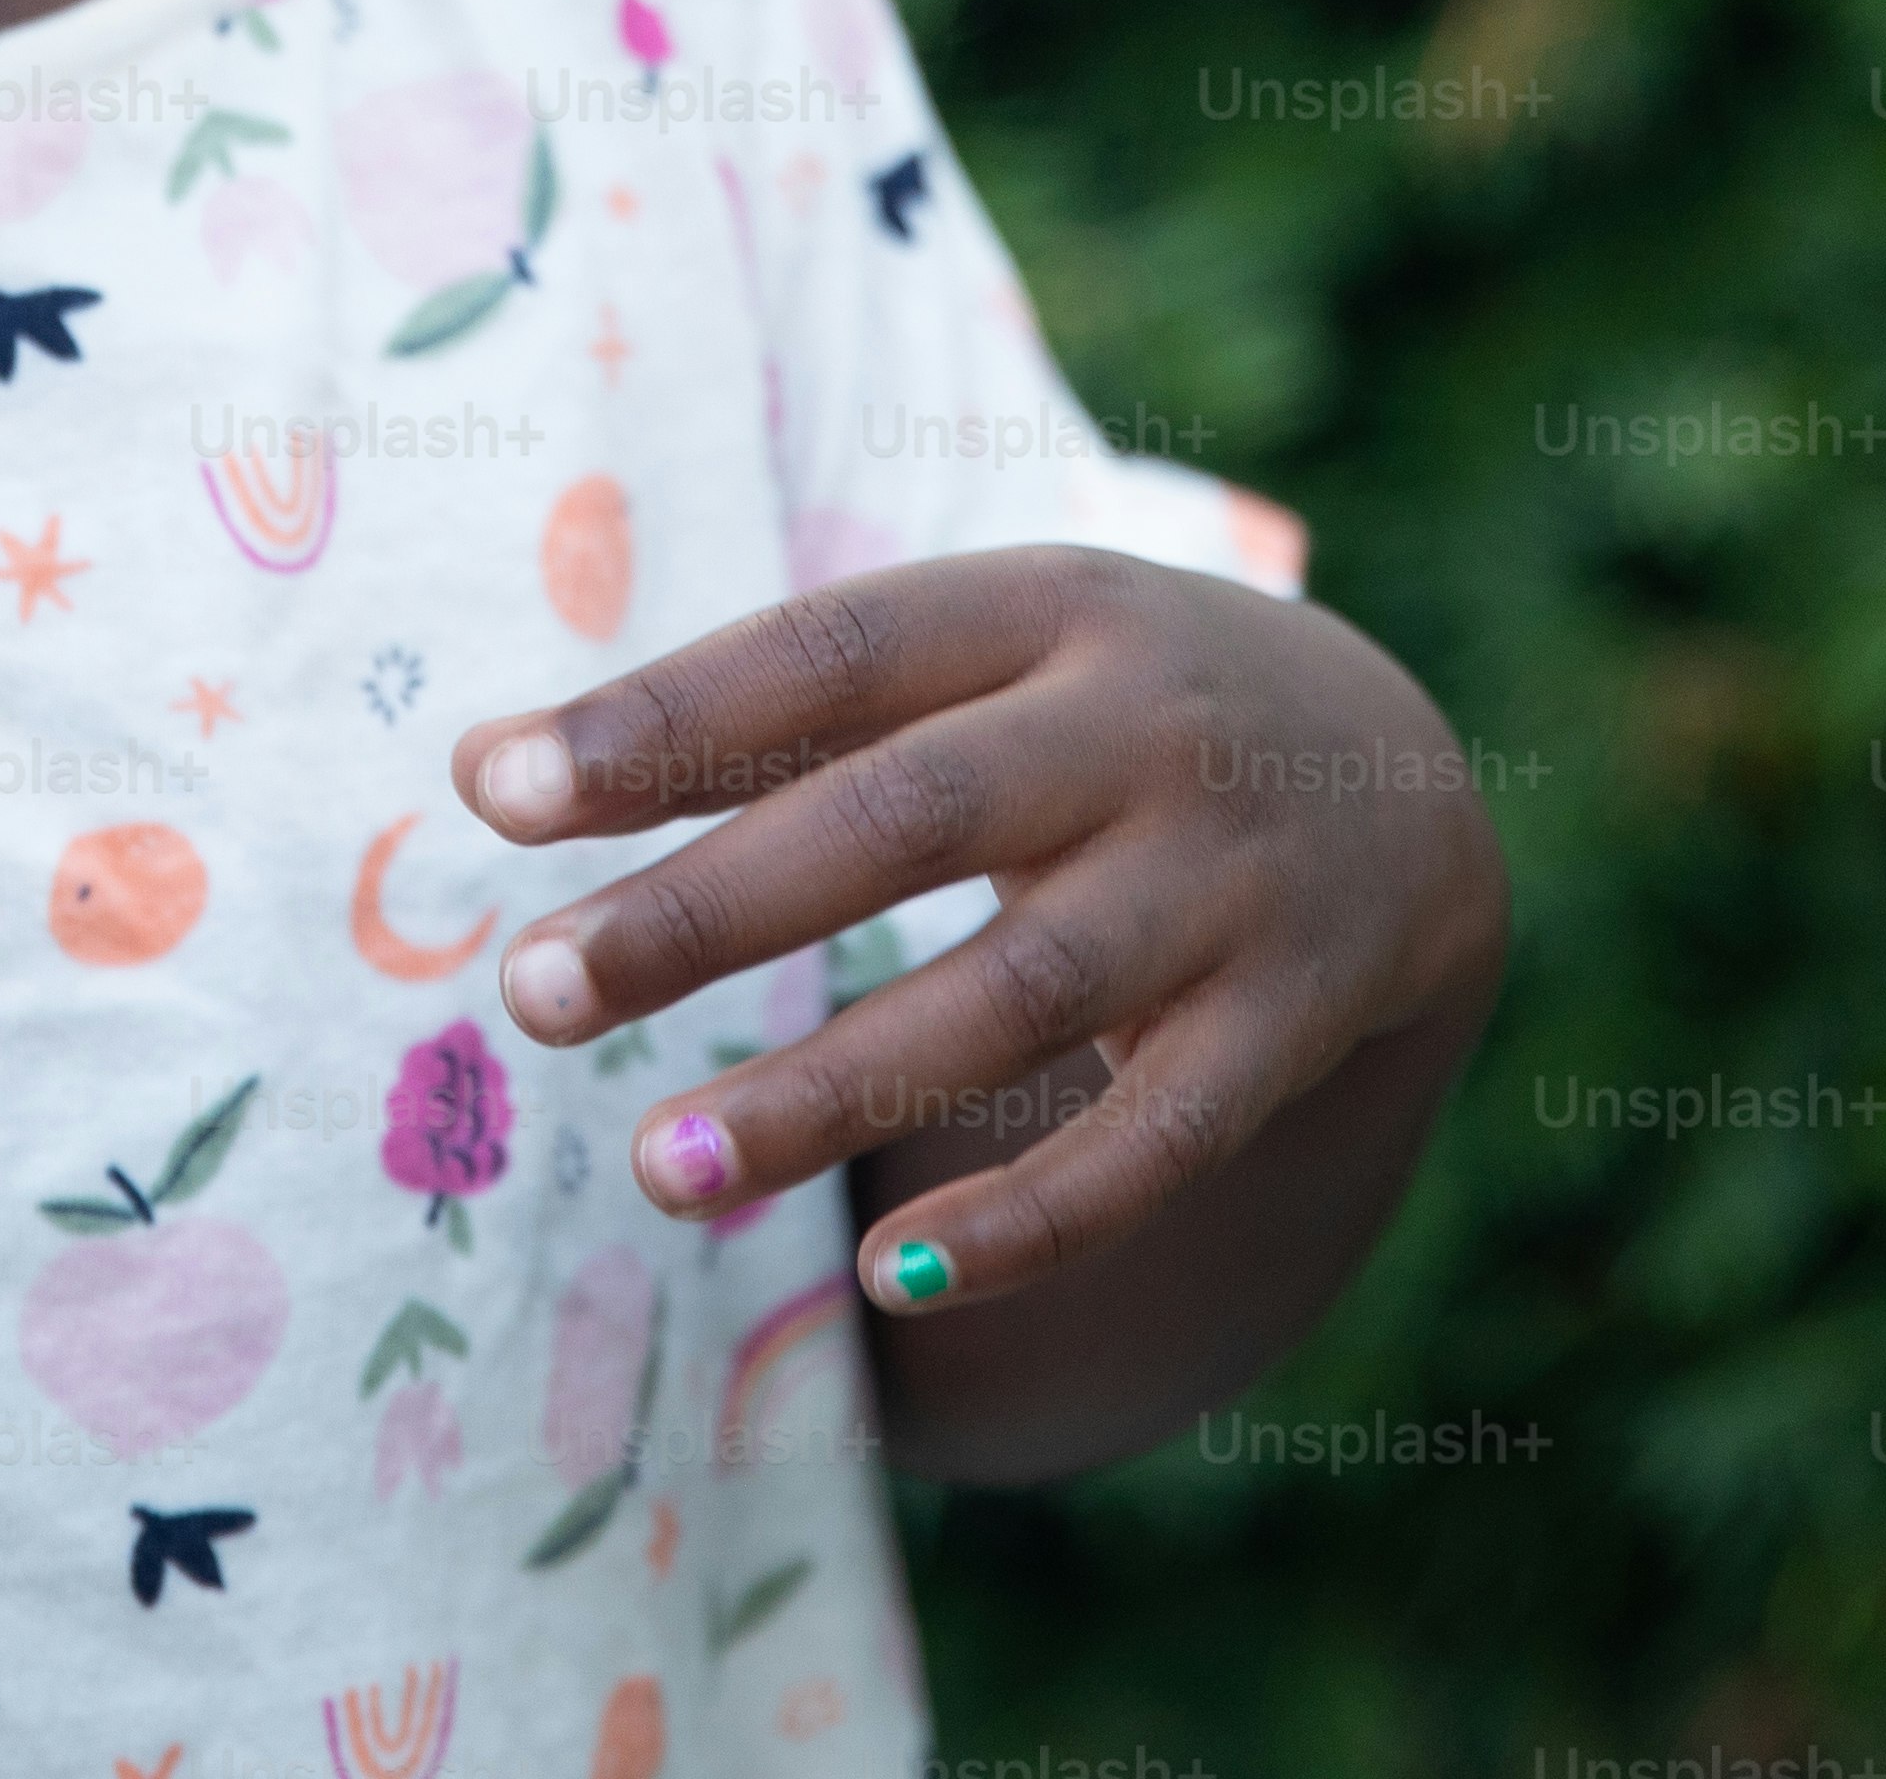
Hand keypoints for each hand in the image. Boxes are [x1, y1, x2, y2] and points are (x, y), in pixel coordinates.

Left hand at [442, 548, 1507, 1316]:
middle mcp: (1143, 730)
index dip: (663, 722)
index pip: (828, 656)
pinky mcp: (1287, 1025)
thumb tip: (485, 773)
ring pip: (1016, 997)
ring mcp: (1228, 881)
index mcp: (1043, 607)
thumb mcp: (973, 658)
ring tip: (661, 1169)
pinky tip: (889, 1278)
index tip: (491, 792)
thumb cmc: (1092, 716)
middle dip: (710, 910)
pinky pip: (1157, 1144)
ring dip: (829, 1089)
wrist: (1400, 780)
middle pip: (906, 820)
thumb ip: (761, 712)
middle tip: (533, 992)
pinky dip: (1031, 1216)